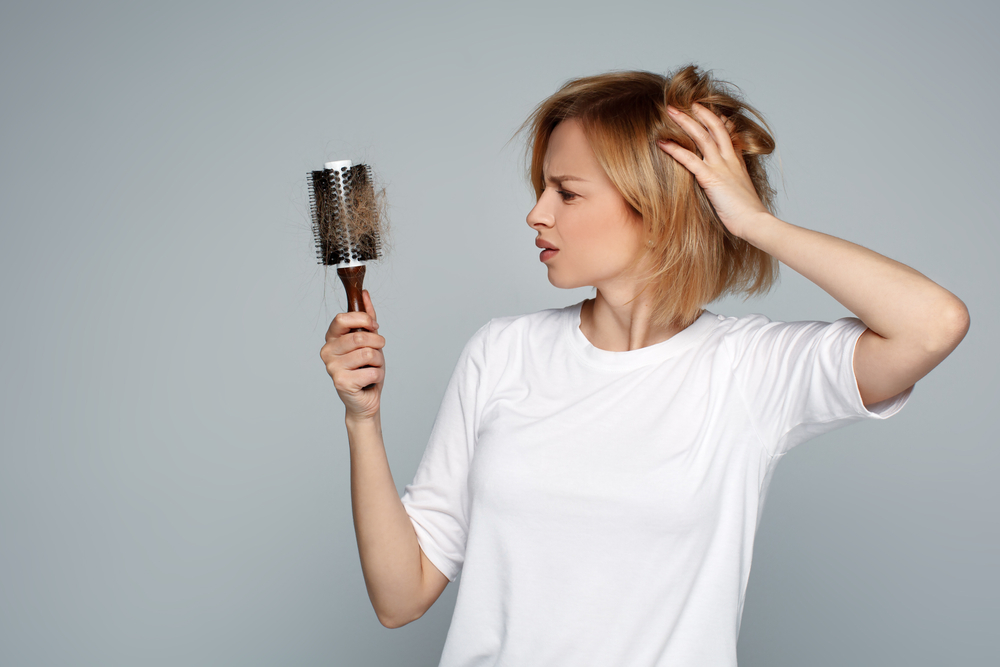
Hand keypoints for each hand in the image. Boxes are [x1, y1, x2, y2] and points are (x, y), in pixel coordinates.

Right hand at [320, 290, 385, 420]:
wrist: (365, 399)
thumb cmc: (366, 368)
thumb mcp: (369, 340)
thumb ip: (366, 318)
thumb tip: (364, 293)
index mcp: (331, 339)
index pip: (342, 318)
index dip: (362, 319)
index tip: (373, 326)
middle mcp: (327, 352)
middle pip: (359, 337)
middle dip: (378, 343)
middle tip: (378, 351)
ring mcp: (332, 368)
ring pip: (368, 353)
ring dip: (379, 361)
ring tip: (372, 367)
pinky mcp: (342, 383)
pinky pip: (372, 370)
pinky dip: (378, 375)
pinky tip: (370, 380)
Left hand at [658, 102, 768, 238]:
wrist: (754, 222)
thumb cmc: (746, 214)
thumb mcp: (740, 193)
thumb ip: (731, 184)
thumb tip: (723, 186)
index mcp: (737, 163)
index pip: (729, 134)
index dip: (719, 121)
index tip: (709, 110)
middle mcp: (730, 160)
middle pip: (716, 127)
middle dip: (700, 112)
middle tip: (687, 102)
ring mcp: (721, 166)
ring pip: (702, 136)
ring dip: (685, 121)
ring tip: (671, 110)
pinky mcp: (711, 177)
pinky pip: (690, 159)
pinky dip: (674, 149)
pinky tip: (661, 142)